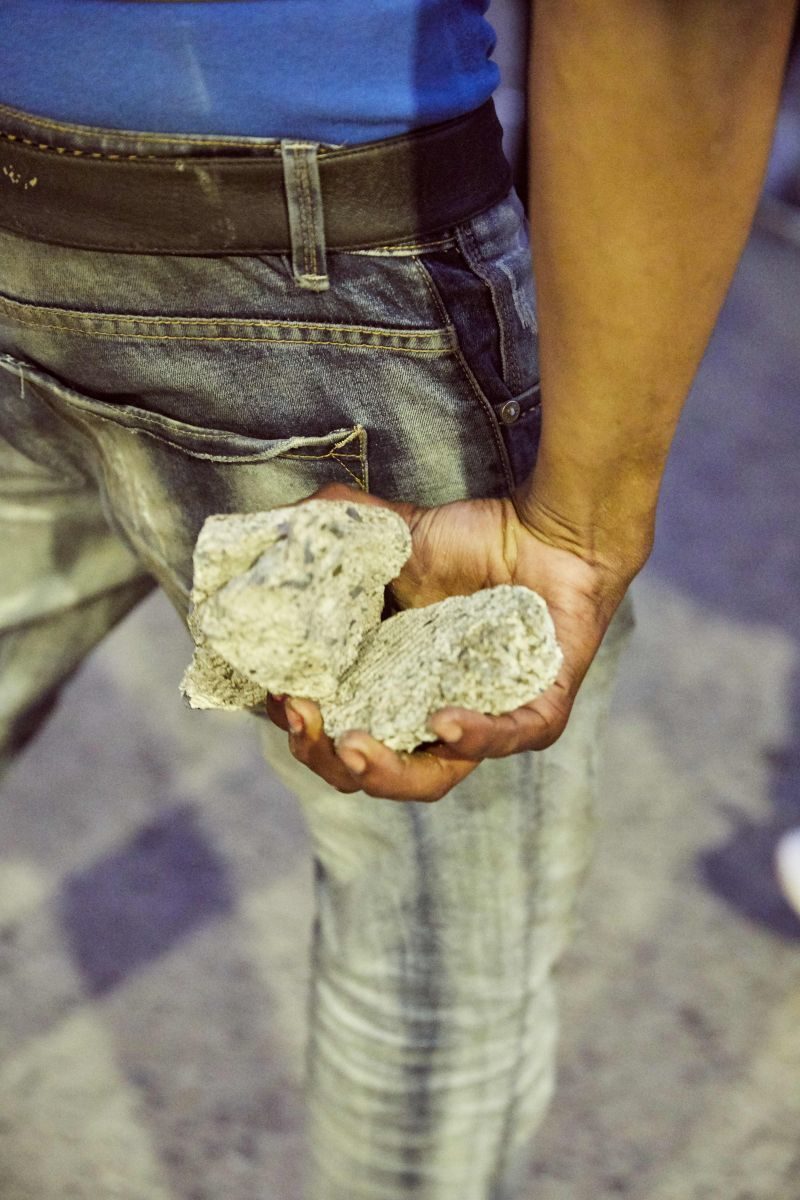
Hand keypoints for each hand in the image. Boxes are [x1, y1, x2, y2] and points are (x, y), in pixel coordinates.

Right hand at [266, 481, 634, 802]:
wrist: (549, 527)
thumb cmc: (472, 539)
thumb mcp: (390, 535)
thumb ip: (332, 529)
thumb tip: (270, 528)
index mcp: (389, 687)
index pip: (333, 732)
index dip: (302, 726)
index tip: (282, 693)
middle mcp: (429, 717)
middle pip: (367, 771)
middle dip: (326, 756)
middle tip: (305, 719)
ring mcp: (482, 723)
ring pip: (429, 778)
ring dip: (384, 772)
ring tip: (354, 748)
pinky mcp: (537, 715)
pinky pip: (504, 739)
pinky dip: (471, 736)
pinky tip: (441, 723)